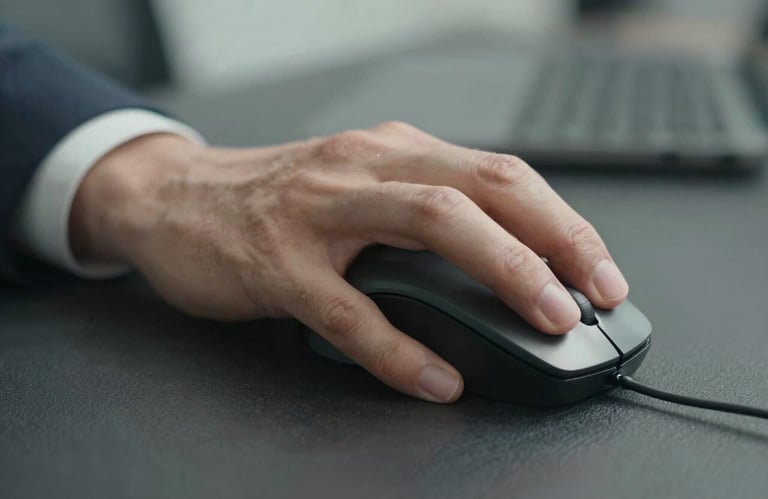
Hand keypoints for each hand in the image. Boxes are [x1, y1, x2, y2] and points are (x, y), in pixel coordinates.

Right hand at [70, 123, 627, 402]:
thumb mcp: (357, 186)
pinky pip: (349, 309)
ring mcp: (319, 212)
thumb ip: (419, 211)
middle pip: (480, 188)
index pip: (499, 173)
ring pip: (428, 225)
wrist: (173, 197)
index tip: (601, 270)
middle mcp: (362, 167)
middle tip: (595, 296)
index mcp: (391, 151)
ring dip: (499, 271)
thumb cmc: (274, 199)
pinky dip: (399, 348)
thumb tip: (501, 262)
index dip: (561, 221)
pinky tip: (435, 377)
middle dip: (552, 241)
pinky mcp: (277, 263)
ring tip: (544, 321)